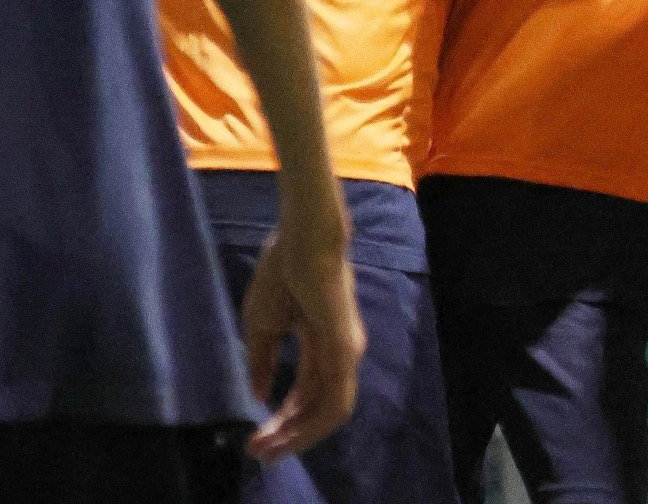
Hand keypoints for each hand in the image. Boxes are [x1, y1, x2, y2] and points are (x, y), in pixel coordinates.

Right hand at [240, 229, 364, 460]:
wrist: (301, 243)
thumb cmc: (281, 275)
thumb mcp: (262, 327)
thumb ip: (262, 362)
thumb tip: (257, 396)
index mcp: (320, 345)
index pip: (305, 394)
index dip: (281, 419)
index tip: (252, 438)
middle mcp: (339, 353)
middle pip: (318, 408)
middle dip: (287, 435)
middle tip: (256, 453)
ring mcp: (346, 352)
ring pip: (329, 412)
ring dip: (298, 437)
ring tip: (266, 449)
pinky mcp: (345, 350)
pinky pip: (337, 401)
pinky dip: (313, 424)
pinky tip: (287, 435)